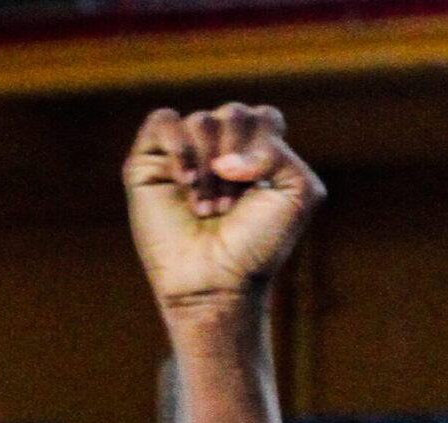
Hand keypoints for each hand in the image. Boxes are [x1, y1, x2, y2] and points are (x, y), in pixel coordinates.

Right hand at [124, 103, 323, 321]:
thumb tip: (224, 157)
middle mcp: (220, 149)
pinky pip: (163, 120)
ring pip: (201, 120)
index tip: (258, 190)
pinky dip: (179, 146)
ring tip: (208, 208)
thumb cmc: (256, 246)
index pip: (264, 117)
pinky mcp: (150, 160)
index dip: (264, 148)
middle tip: (231, 205)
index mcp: (256, 154)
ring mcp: (185, 153)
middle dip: (238, 160)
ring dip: (209, 167)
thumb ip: (281, 153)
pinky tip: (185, 181)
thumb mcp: (297, 195)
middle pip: (235, 113)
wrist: (215, 284)